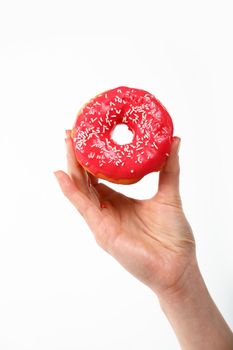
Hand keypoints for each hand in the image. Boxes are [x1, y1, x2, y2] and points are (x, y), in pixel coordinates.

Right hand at [54, 131, 195, 296]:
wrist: (177, 266)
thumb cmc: (173, 235)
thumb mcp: (169, 194)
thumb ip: (169, 168)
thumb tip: (174, 140)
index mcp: (119, 201)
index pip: (99, 176)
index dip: (92, 157)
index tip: (89, 135)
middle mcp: (107, 210)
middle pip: (86, 180)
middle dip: (77, 157)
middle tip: (72, 133)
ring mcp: (102, 221)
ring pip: (81, 190)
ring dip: (72, 167)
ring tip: (67, 143)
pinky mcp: (102, 232)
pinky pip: (83, 208)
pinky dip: (72, 192)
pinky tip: (62, 175)